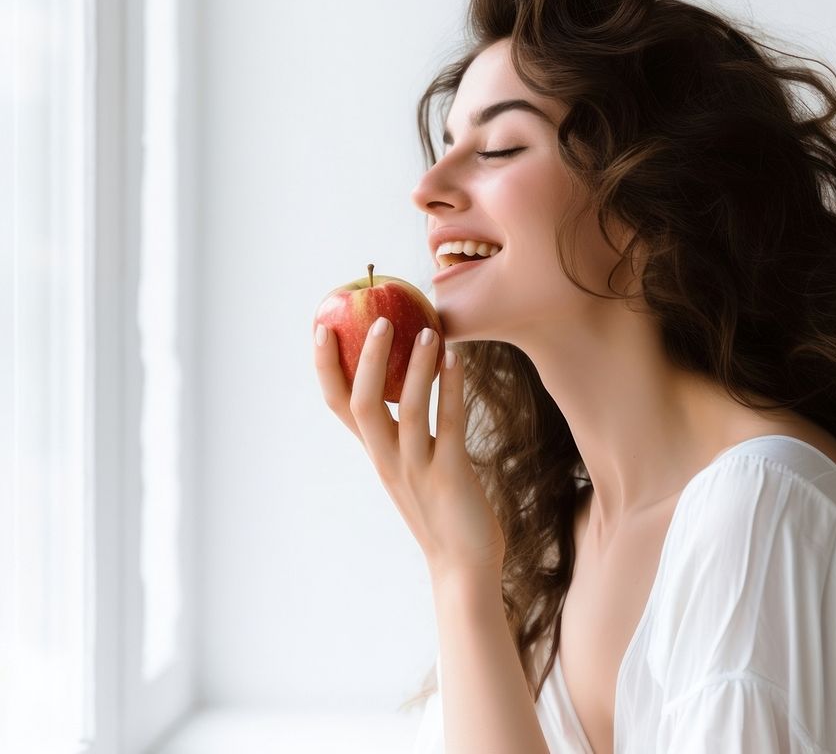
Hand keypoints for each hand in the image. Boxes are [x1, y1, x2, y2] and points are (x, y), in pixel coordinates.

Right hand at [313, 315, 505, 579]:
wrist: (464, 567)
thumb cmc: (441, 509)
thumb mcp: (411, 466)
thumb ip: (403, 431)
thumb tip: (407, 382)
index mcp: (376, 454)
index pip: (338, 405)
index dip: (325, 366)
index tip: (321, 326)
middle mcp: (388, 460)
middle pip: (363, 404)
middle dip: (368, 359)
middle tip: (380, 318)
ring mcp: (417, 469)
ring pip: (407, 410)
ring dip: (417, 367)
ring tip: (428, 330)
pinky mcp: (450, 475)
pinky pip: (449, 423)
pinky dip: (452, 388)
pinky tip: (457, 358)